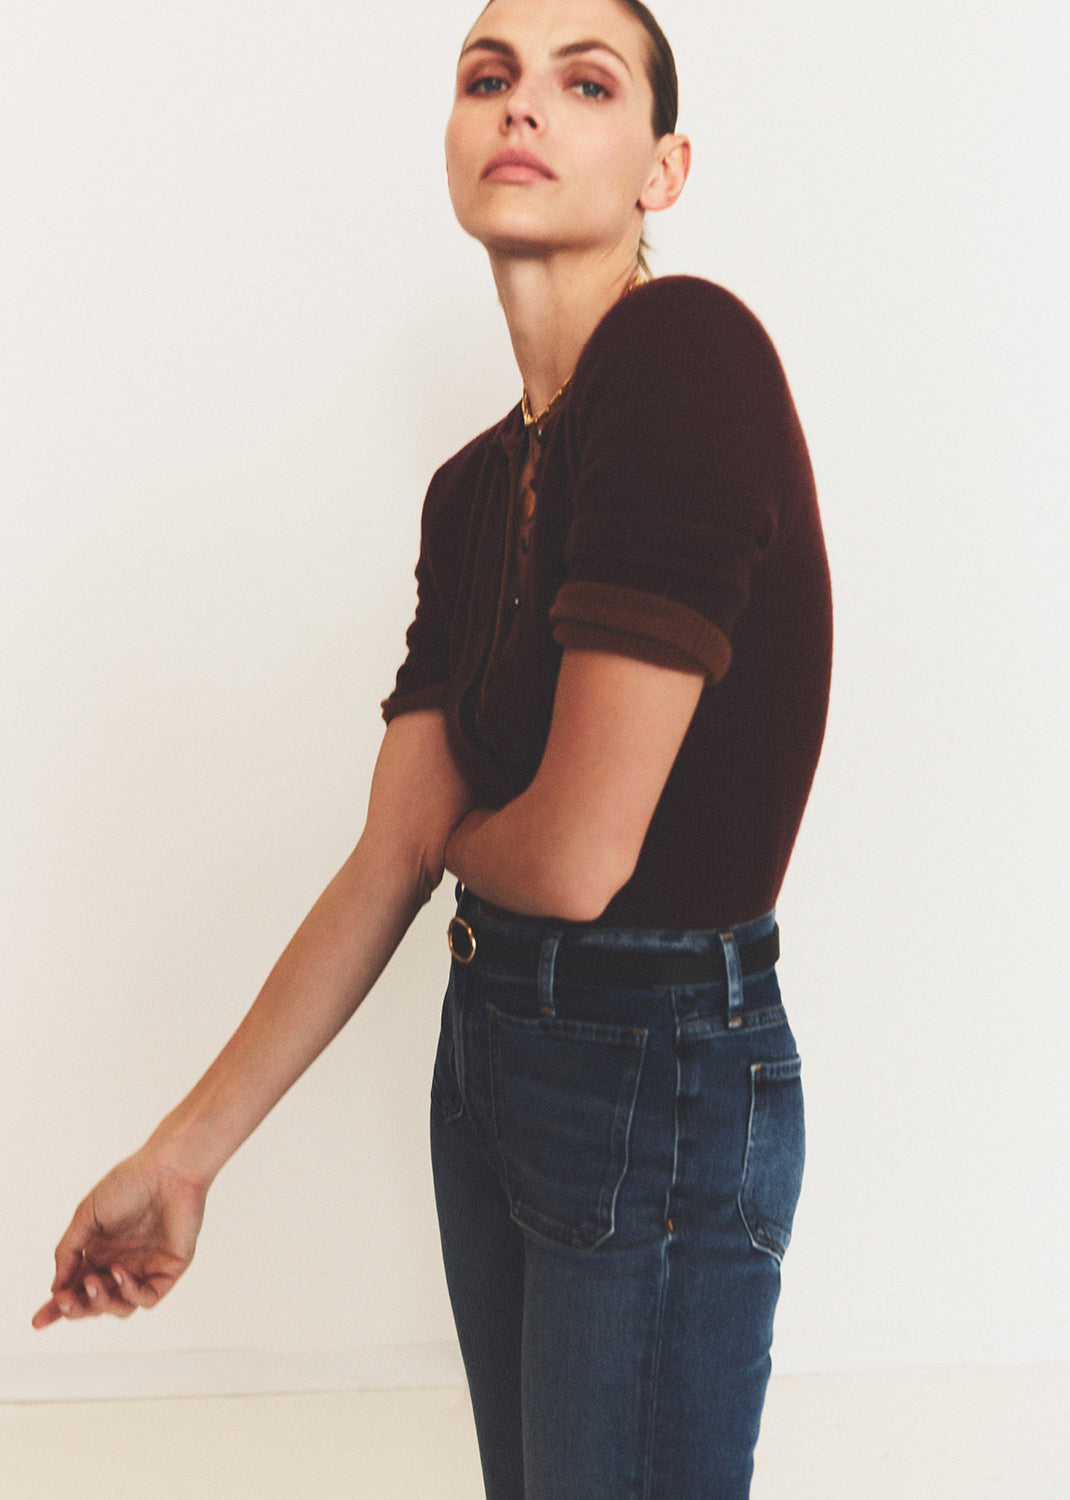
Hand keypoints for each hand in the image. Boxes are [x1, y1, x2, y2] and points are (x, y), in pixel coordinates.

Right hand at [32, 1151, 206, 1327]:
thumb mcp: (86, 1216)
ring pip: (120, 1306)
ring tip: (93, 1282)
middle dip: (77, 1307)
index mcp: (101, 1251)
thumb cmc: (128, 1184)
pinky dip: (130, 1293)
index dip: (58, 1306)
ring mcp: (146, 1268)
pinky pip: (148, 1297)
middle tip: (65, 1300)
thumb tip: (55, 1288)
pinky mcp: (169, 1270)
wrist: (168, 1169)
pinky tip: (120, 1273)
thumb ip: (69, 1251)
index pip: (76, 1287)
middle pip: (95, 1303)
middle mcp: (122, 1263)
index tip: (38, 1321)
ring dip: (101, 1301)